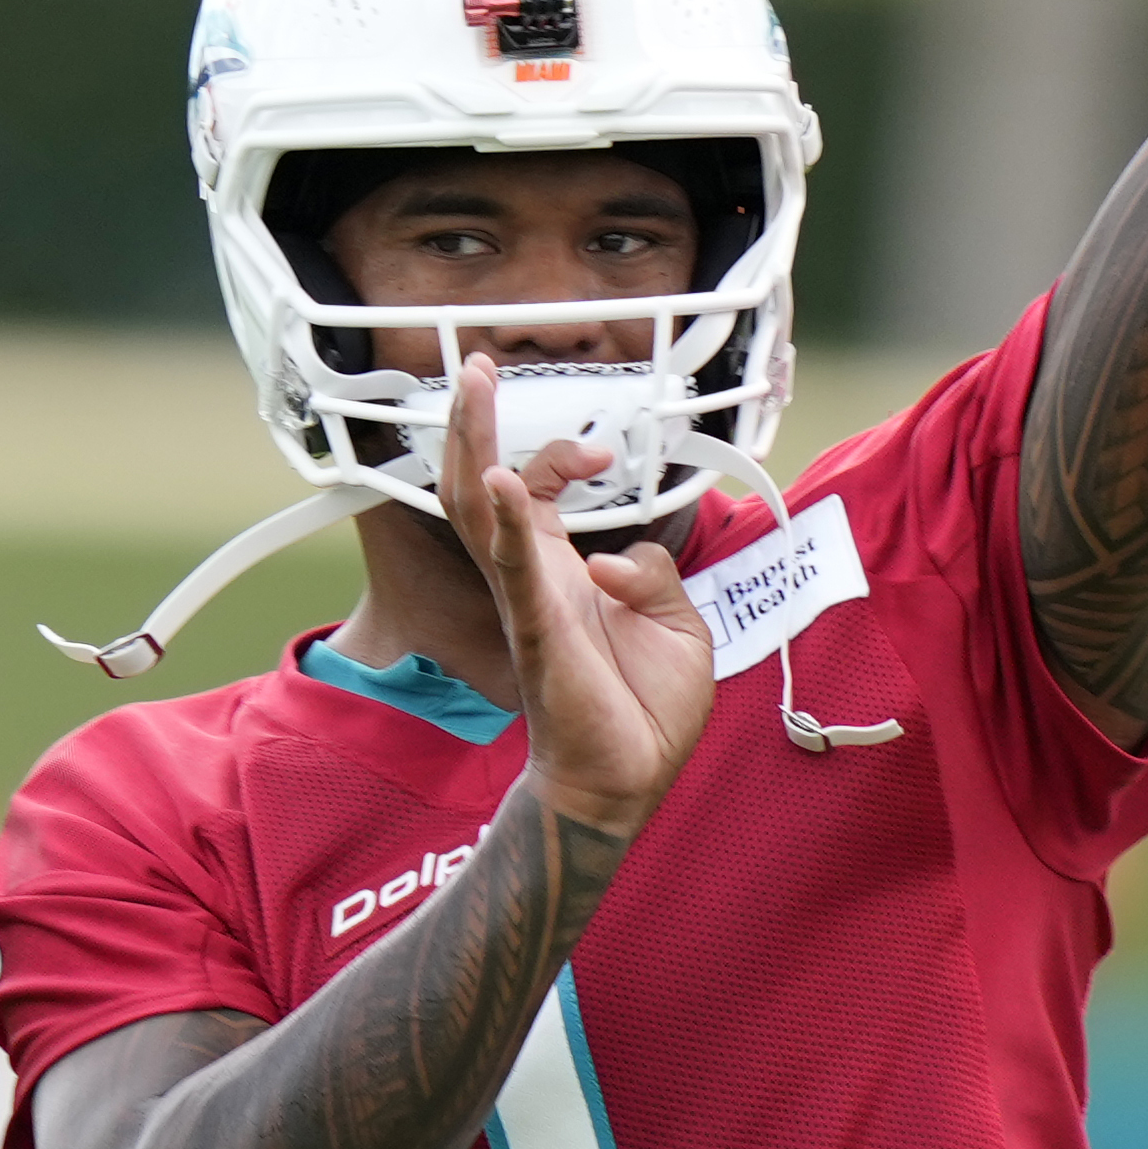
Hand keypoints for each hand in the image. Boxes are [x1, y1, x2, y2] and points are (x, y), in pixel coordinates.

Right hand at [440, 355, 714, 836]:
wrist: (628, 783)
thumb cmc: (643, 711)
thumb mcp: (677, 625)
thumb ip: (653, 574)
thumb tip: (622, 553)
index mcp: (564, 573)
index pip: (539, 491)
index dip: (559, 454)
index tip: (600, 448)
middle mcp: (535, 580)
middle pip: (485, 488)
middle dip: (475, 425)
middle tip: (473, 365)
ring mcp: (532, 602)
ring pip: (483, 514)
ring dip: (476, 449)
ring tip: (470, 389)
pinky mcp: (542, 632)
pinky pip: (516, 570)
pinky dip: (509, 521)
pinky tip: (502, 480)